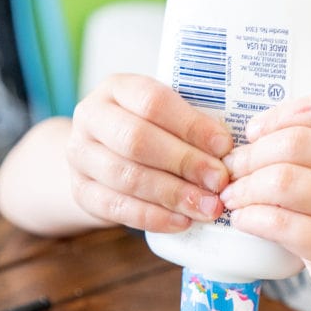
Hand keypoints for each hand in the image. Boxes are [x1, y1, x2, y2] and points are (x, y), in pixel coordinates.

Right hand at [67, 74, 232, 231]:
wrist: (100, 157)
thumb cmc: (148, 131)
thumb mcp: (165, 116)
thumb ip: (191, 125)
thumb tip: (231, 151)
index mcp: (117, 88)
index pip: (153, 101)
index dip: (191, 125)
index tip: (224, 146)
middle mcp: (91, 117)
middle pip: (137, 140)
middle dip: (184, 162)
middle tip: (219, 182)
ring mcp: (79, 155)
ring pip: (126, 176)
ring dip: (173, 195)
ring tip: (208, 207)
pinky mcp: (80, 191)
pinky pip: (116, 207)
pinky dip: (152, 217)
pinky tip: (182, 222)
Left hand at [220, 94, 310, 310]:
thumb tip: (259, 134)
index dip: (278, 115)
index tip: (254, 133)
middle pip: (297, 143)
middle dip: (252, 154)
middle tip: (233, 169)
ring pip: (286, 182)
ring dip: (246, 188)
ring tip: (233, 197)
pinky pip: (283, 225)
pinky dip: (253, 219)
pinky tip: (243, 221)